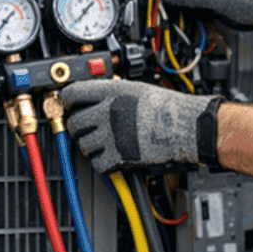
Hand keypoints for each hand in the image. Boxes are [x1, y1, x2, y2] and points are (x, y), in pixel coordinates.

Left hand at [60, 80, 222, 172]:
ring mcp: (113, 134)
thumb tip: (96, 97)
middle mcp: (109, 111)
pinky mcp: (119, 155)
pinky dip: (101, 162)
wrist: (188, 127)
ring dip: (89, 145)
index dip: (66, 100)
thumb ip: (115, 92)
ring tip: (101, 143)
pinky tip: (110, 156)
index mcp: (113, 91)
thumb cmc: (170, 108)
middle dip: (77, 127)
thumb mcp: (138, 89)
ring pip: (83, 144)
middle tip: (85, 129)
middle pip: (75, 122)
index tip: (64, 104)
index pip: (74, 93)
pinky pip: (97, 162)